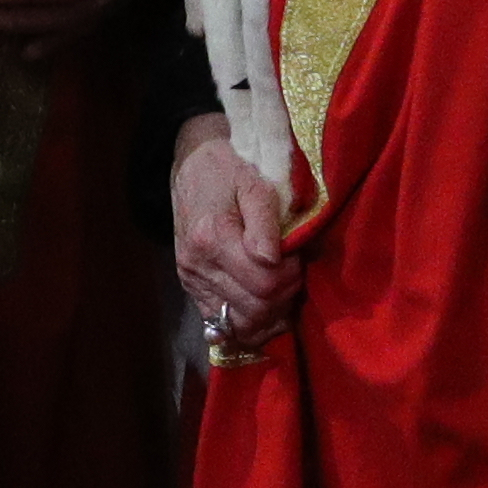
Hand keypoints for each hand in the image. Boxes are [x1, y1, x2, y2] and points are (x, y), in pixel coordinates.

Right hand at [172, 113, 297, 345]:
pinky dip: (247, 325)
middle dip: (284, 297)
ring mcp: (191, 277)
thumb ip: (265, 221)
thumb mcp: (255, 183)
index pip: (265, 283)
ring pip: (240, 323)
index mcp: (213, 237)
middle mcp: (197, 263)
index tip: (297, 257)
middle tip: (292, 272)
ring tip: (281, 292)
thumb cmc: (232, 169)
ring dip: (269, 315)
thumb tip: (271, 259)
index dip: (292, 276)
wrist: (194, 163)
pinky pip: (220, 322)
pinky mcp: (190, 285)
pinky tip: (264, 312)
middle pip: (255, 308)